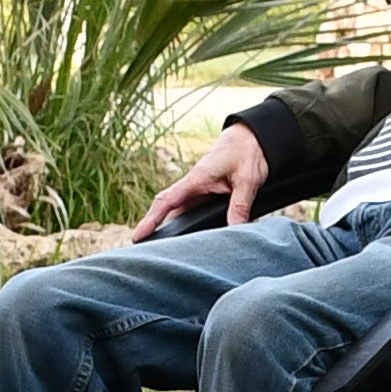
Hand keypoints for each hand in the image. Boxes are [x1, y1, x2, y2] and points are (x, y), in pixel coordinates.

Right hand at [132, 121, 273, 239]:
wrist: (253, 137)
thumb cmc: (247, 151)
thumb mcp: (247, 180)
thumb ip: (240, 205)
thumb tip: (236, 230)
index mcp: (197, 178)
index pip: (167, 201)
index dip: (151, 219)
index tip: (137, 235)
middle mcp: (194, 186)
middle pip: (170, 211)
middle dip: (157, 230)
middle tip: (146, 253)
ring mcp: (200, 191)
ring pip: (183, 214)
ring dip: (175, 230)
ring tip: (167, 254)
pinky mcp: (209, 195)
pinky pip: (196, 213)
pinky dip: (192, 227)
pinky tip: (192, 242)